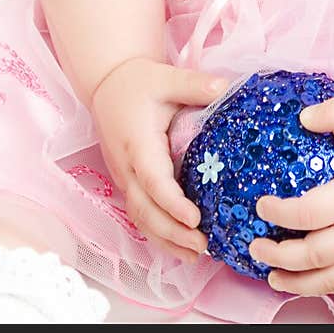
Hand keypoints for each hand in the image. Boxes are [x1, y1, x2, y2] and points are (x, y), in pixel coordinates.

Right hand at [90, 57, 229, 264]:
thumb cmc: (138, 82)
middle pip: (144, 209)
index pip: (153, 180)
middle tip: (202, 245)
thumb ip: (194, 84)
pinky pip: (140, 214)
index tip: (195, 219)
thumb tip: (225, 87)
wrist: (108, 85)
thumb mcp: (166, 77)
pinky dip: (157, 234)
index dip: (172, 203)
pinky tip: (179, 246)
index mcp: (138, 143)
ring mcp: (124, 178)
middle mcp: (127, 167)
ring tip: (195, 255)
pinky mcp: (128, 182)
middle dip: (172, 232)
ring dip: (165, 240)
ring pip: (140, 218)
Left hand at [247, 97, 333, 296]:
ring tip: (272, 275)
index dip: (278, 213)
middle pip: (312, 254)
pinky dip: (325, 287)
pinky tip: (309, 281)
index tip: (261, 206)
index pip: (307, 212)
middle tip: (256, 246)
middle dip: (277, 254)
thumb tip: (302, 118)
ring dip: (296, 281)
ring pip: (329, 279)